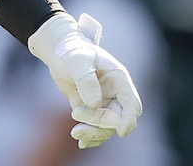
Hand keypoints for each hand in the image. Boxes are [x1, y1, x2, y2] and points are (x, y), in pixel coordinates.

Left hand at [28, 12, 142, 148]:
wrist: (60, 53)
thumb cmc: (72, 51)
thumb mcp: (78, 60)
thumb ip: (86, 79)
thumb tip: (95, 103)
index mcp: (119, 80)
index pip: (132, 104)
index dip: (129, 119)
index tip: (121, 131)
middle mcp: (115, 94)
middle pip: (117, 119)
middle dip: (100, 123)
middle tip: (75, 114)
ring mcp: (104, 103)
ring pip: (106, 127)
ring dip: (93, 133)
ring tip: (75, 133)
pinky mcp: (91, 110)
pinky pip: (95, 128)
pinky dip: (90, 137)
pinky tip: (81, 142)